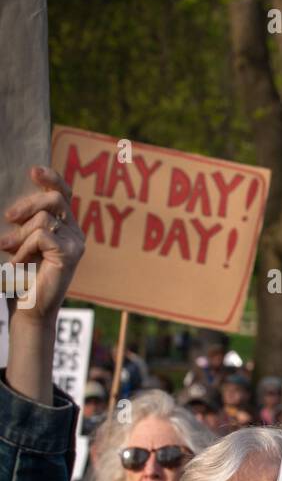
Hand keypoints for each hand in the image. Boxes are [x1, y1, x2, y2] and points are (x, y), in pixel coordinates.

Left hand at [0, 166, 83, 319]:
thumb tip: (13, 205)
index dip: (51, 178)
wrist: (29, 309)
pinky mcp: (70, 255)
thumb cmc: (22, 277)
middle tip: (8, 216)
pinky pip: (42, 236)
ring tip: (9, 250)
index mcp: (65, 226)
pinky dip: (25, 248)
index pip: (64, 193)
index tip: (33, 171)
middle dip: (28, 204)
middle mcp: (75, 233)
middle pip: (55, 198)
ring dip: (20, 234)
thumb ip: (26, 222)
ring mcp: (76, 244)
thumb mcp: (21, 241)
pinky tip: (19, 262)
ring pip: (44, 219)